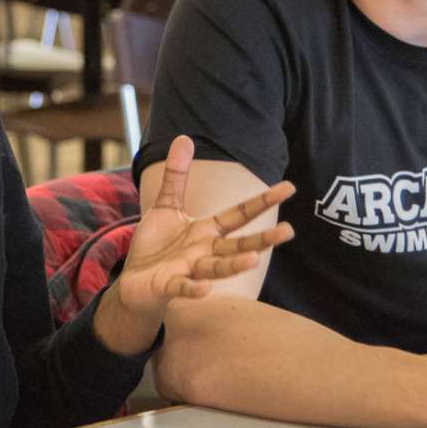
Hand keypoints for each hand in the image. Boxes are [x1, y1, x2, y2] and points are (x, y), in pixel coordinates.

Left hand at [115, 136, 296, 324]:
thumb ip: (177, 175)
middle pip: (238, 245)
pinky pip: (182, 288)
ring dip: (234, 265)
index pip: (240, 214)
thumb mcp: (167, 205)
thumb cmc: (157, 246)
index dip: (263, 201)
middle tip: (289, 231)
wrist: (136, 281)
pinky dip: (193, 289)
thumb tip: (184, 137)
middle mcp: (205, 251)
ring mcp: (189, 270)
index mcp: (208, 230)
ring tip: (253, 260)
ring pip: (216, 268)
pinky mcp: (168, 286)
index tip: (289, 187)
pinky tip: (205, 289)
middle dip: (262, 240)